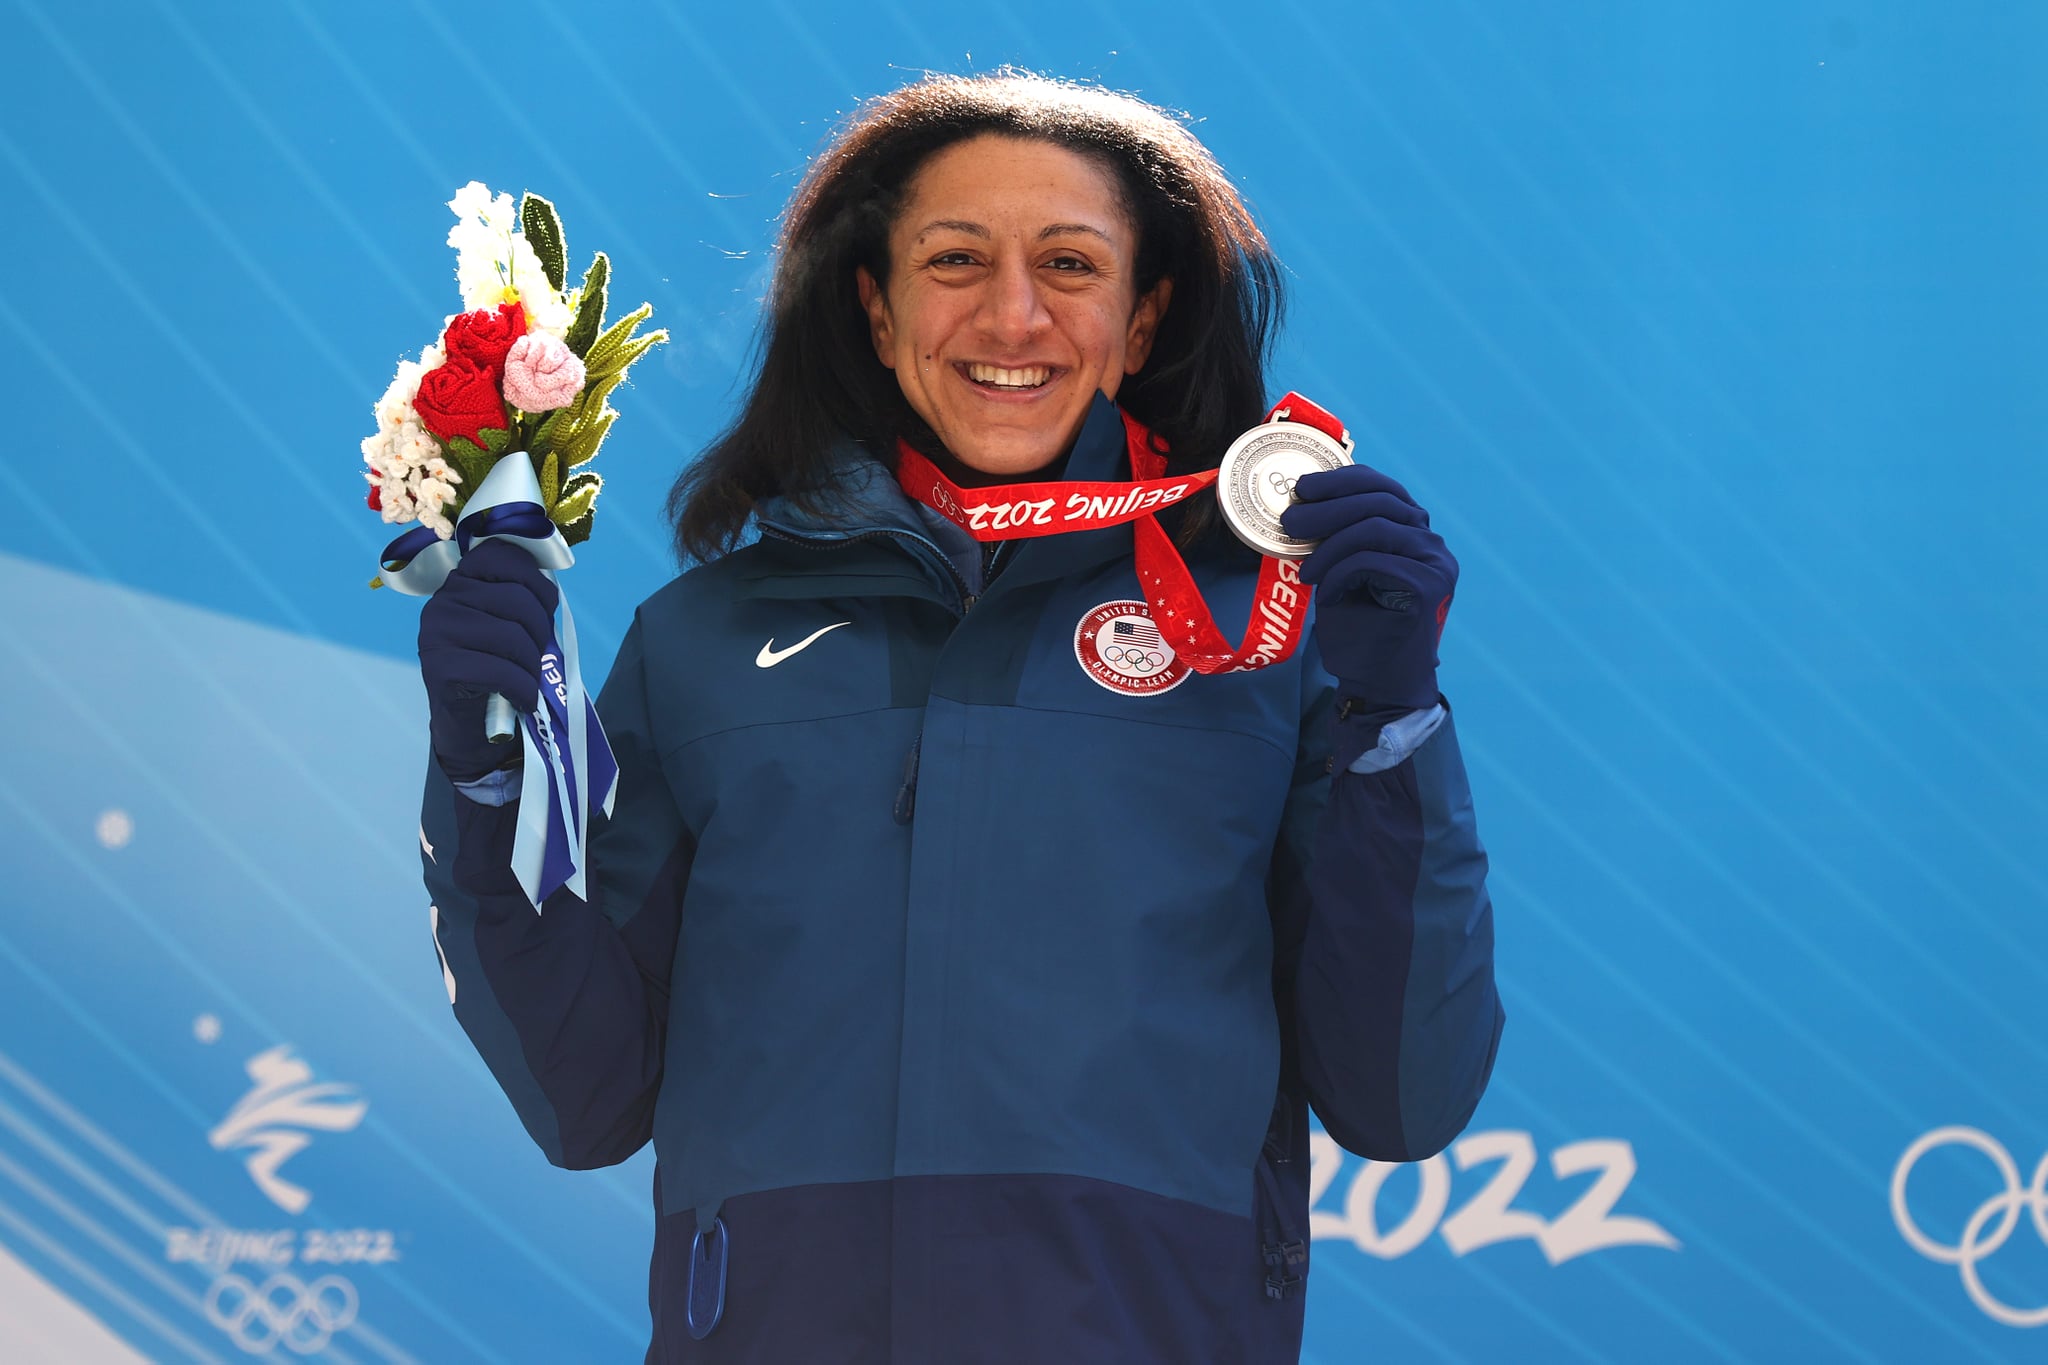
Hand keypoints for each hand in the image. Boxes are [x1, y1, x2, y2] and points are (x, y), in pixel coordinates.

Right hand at [417, 539, 559, 781]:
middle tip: (541, 656)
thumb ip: (522, 597)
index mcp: (460, 582)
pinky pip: (501, 672)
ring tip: (529, 681)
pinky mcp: (440, 668)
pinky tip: (524, 700)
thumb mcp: (509, 625)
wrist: (470, 727)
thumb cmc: (497, 670)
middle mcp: (442, 601)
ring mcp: (436, 634)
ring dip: (533, 666)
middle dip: (541, 632)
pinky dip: (523, 690)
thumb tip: (551, 582)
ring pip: (512, 637)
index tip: (545, 607)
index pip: (500, 555)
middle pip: (516, 599)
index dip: (535, 580)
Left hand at [1278, 463, 1456, 712]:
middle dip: (1326, 507)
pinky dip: (1340, 573)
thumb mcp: (1340, 574)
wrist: (1379, 686)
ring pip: (1374, 527)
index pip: (1383, 487)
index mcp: (1414, 533)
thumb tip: (1302, 506)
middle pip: (1378, 501)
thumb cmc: (1359, 632)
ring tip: (1305, 571)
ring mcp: (1436, 563)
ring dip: (1328, 545)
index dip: (1341, 480)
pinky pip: (1372, 561)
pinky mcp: (1429, 586)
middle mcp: (1432, 543)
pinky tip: (1325, 593)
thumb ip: (1338, 539)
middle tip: (1289, 522)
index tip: (1303, 488)